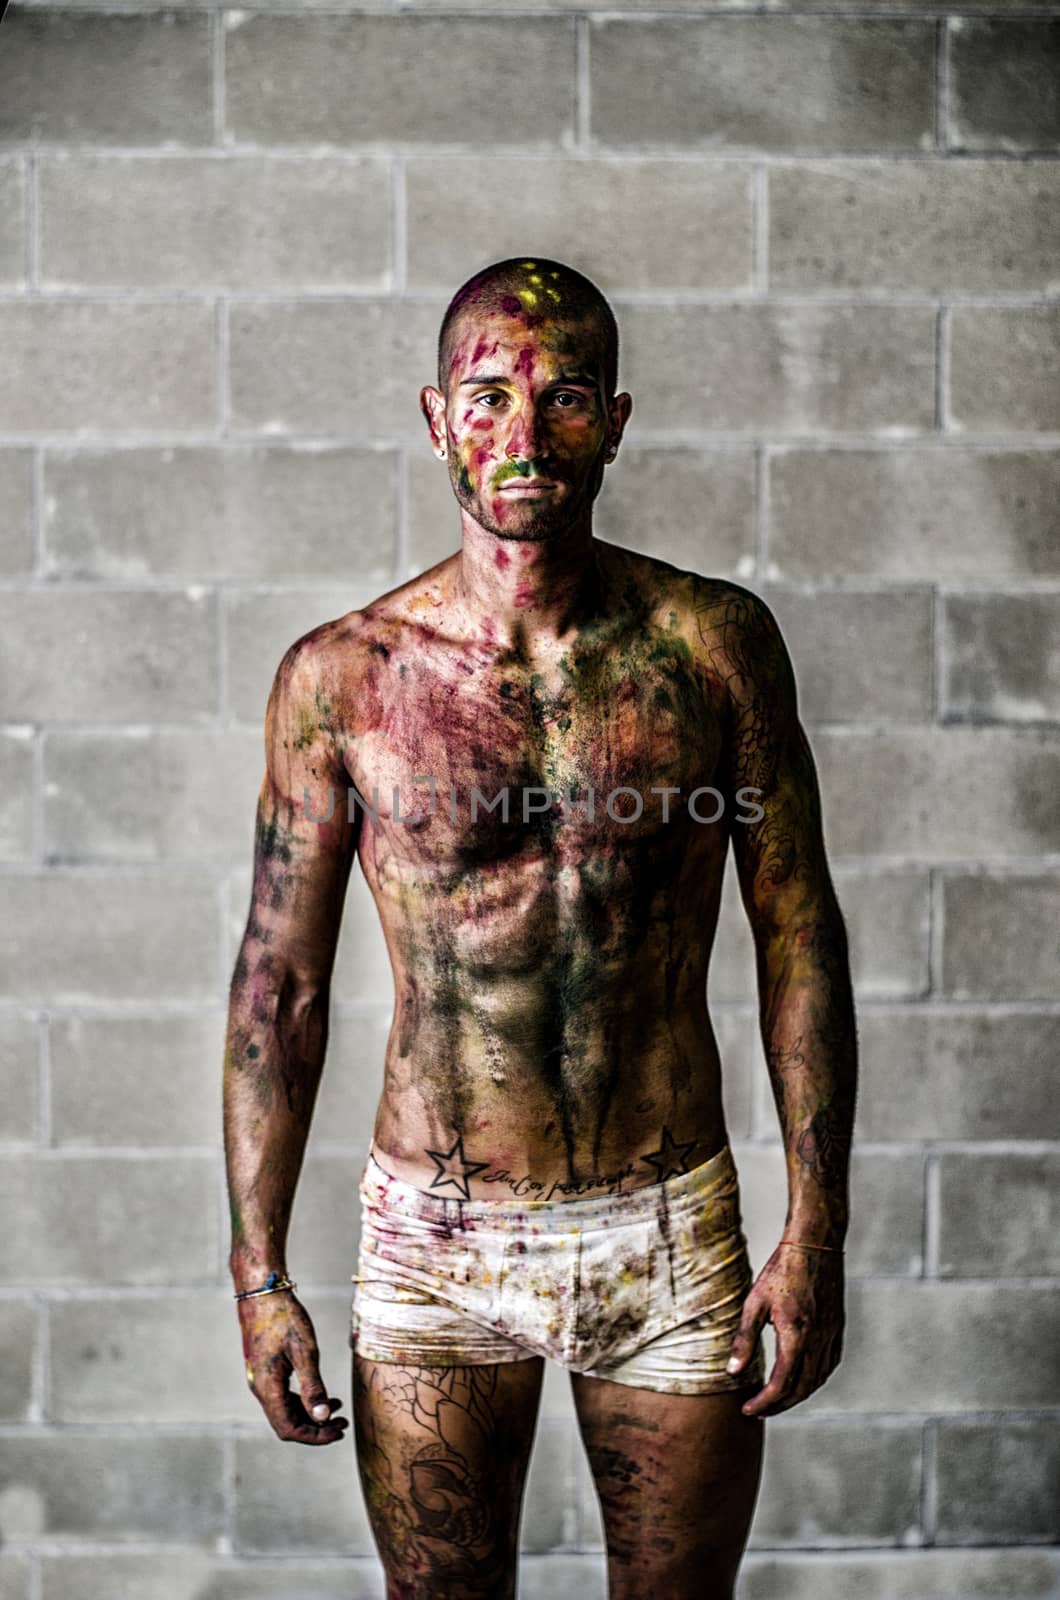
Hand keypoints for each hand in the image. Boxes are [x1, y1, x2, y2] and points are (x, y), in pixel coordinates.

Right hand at [237, 1289, 348, 1444]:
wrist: (262, 1293)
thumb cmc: (284, 1318)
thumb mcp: (304, 1351)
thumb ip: (313, 1387)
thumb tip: (323, 1417)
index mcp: (268, 1388)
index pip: (289, 1429)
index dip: (315, 1436)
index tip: (339, 1431)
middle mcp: (261, 1389)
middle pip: (287, 1424)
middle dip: (315, 1429)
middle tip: (342, 1424)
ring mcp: (261, 1380)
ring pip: (285, 1411)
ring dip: (310, 1416)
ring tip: (338, 1411)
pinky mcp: (265, 1371)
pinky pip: (283, 1397)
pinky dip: (303, 1402)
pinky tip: (322, 1395)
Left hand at [726, 1240, 844, 1418]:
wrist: (815, 1244)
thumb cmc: (781, 1270)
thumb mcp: (755, 1302)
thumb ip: (744, 1339)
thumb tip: (733, 1373)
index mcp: (796, 1336)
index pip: (781, 1385)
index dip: (764, 1403)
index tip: (748, 1410)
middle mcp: (817, 1341)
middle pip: (801, 1389)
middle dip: (779, 1405)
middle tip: (759, 1410)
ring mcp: (831, 1335)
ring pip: (817, 1380)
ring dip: (797, 1395)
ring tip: (777, 1399)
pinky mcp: (837, 1328)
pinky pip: (829, 1364)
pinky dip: (814, 1379)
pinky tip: (802, 1379)